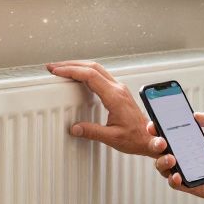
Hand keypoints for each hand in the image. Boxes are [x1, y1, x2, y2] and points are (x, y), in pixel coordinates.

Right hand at [46, 60, 166, 157]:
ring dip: (78, 66)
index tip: (57, 72)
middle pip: (92, 67)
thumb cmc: (136, 138)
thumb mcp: (112, 138)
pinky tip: (77, 76)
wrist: (150, 138)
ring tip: (62, 68)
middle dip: (71, 64)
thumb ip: (92, 132)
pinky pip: (100, 75)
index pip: (90, 76)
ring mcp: (119, 89)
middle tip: (54, 66)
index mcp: (115, 97)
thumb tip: (75, 128)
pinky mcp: (118, 92)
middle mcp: (118, 89)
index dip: (71, 71)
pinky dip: (85, 72)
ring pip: (96, 68)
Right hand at [150, 110, 203, 200]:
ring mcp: (180, 168)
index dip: (155, 126)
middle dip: (154, 143)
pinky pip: (172, 182)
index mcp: (184, 137)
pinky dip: (172, 179)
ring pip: (161, 165)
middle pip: (158, 147)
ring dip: (162, 161)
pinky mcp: (185, 183)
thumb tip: (196, 114)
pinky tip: (178, 176)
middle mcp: (179, 152)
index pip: (165, 130)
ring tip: (172, 159)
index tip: (153, 124)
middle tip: (162, 141)